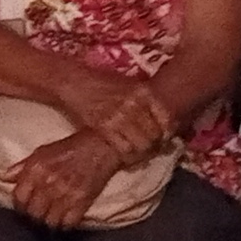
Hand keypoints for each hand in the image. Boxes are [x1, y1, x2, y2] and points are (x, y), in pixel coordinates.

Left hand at [8, 132, 127, 227]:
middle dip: (34, 215)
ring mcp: (65, 194)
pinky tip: (66, 218)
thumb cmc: (70, 147)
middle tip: (39, 213)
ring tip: (52, 216)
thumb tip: (3, 177)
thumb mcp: (42, 151)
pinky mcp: (82, 202)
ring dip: (50, 221)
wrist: (102, 146)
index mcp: (36, 169)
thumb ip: (22, 166)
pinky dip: (66, 224)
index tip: (24, 207)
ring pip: (49, 222)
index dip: (20, 206)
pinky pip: (68, 224)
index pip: (19, 198)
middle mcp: (48, 183)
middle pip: (33, 213)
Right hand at [52, 67, 172, 159]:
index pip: (166, 117)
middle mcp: (134, 103)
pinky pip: (124, 149)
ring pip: (142, 144)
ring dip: (142, 154)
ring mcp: (120, 115)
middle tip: (151, 152)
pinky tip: (125, 157)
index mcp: (143, 92)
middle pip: (155, 134)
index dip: (168, 132)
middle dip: (155, 146)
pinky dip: (127, 157)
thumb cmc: (100, 83)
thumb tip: (164, 116)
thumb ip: (145, 98)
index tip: (165, 139)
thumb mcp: (127, 85)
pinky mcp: (104, 127)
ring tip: (138, 156)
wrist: (73, 82)